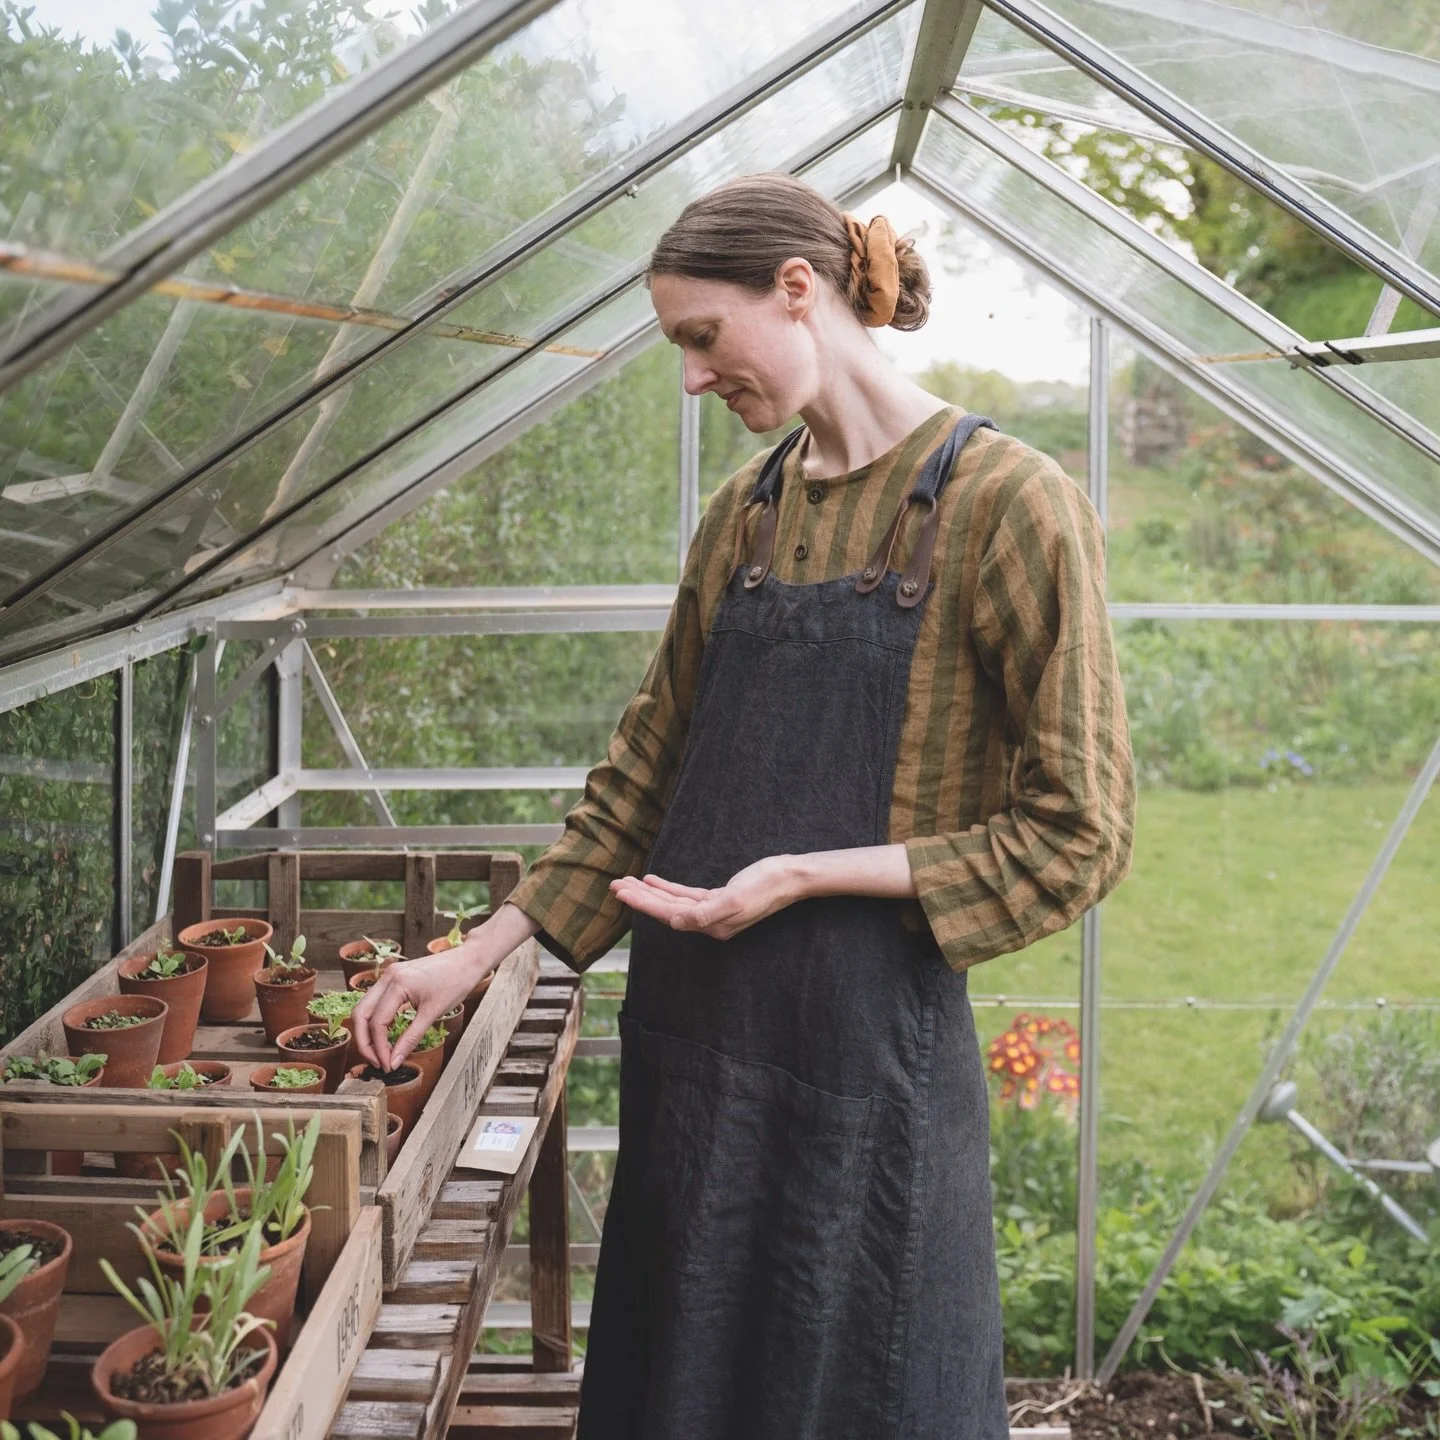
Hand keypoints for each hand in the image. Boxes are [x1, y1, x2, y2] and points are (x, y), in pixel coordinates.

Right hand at [352, 948, 483, 1071]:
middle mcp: (388, 976)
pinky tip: (386, 1035)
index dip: (379, 1048)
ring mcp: (389, 975)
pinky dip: (376, 1019)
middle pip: (360, 1014)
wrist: (468, 960)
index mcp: (397, 983)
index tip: (388, 1065)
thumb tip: (394, 1061)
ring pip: (365, 1007)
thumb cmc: (456, 981)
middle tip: (377, 1062)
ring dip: (367, 1032)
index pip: (377, 1022)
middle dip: (364, 1042)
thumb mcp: (433, 1013)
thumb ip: (410, 1038)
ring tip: (379, 1053)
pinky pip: (376, 1001)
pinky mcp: (394, 977)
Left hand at [609, 855, 799, 940]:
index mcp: (711, 924)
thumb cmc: (765, 886)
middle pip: (666, 909)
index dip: (643, 903)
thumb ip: (705, 914)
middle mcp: (709, 921)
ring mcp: (713, 910)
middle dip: (639, 898)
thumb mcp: (734, 900)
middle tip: (614, 885)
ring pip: (673, 901)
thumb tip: (677, 922)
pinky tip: (652, 880)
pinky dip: (667, 887)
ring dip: (649, 892)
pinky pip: (686, 895)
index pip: (668, 914)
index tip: (621, 891)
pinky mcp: (718, 898)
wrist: (790, 877)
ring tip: (626, 882)